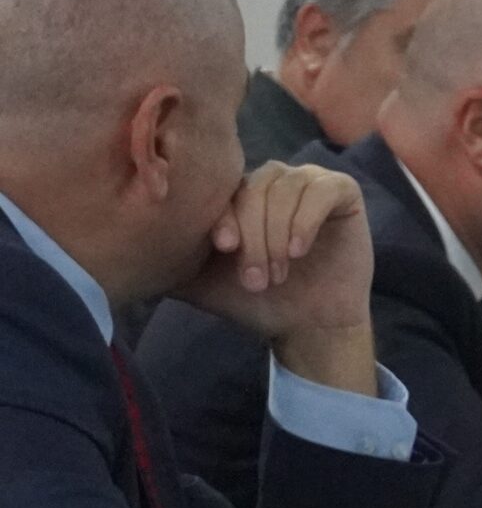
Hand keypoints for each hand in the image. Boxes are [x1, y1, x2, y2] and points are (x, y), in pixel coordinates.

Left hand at [172, 164, 376, 393]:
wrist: (307, 326)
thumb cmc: (256, 302)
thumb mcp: (199, 280)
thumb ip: (165, 257)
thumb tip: (113, 248)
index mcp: (237, 194)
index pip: (222, 188)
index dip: (222, 215)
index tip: (222, 249)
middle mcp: (271, 181)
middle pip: (254, 189)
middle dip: (253, 236)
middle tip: (255, 280)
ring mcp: (308, 182)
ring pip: (286, 189)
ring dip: (278, 234)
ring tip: (279, 273)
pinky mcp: (342, 192)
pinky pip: (321, 191)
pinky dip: (306, 220)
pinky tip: (299, 250)